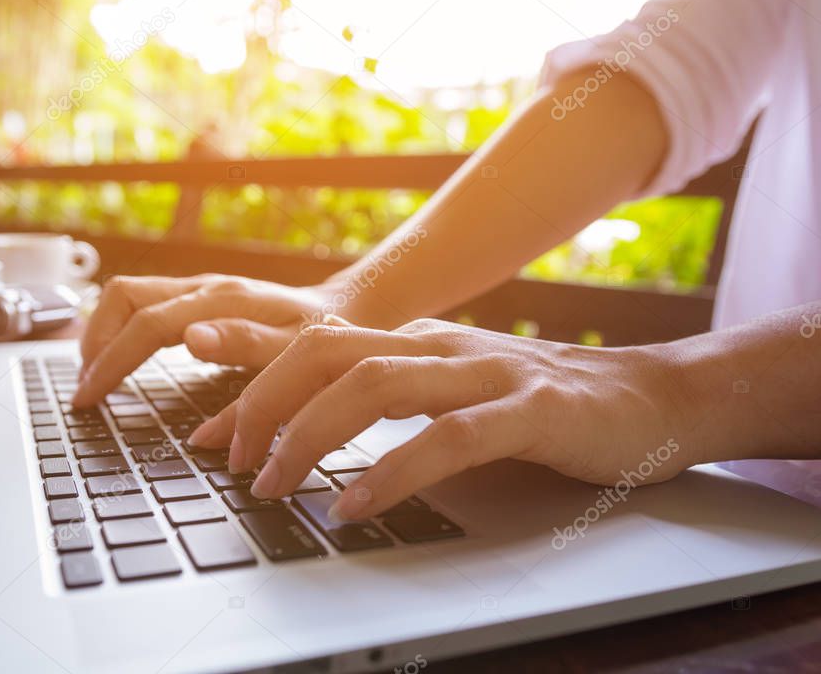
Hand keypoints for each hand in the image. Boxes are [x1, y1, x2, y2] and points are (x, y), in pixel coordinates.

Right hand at [73, 274, 340, 406]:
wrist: (350, 310)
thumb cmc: (326, 335)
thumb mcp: (296, 350)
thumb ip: (244, 349)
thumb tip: (192, 345)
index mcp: (222, 301)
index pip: (145, 324)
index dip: (110, 361)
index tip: (88, 398)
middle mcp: (204, 288)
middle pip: (123, 297)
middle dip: (95, 342)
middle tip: (86, 390)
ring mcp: (200, 289)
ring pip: (129, 296)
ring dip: (104, 334)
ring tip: (94, 377)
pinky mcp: (201, 298)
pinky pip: (145, 304)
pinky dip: (123, 331)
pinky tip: (121, 360)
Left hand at [187, 318, 702, 519]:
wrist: (644, 397)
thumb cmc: (533, 403)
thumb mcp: (445, 389)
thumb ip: (386, 397)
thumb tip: (310, 428)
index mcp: (413, 343)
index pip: (313, 339)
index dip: (246, 369)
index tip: (197, 419)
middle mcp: (437, 347)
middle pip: (326, 350)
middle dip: (262, 400)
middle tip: (226, 457)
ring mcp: (483, 374)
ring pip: (375, 383)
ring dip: (310, 434)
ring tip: (272, 483)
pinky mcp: (530, 411)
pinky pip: (448, 438)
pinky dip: (393, 471)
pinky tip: (355, 504)